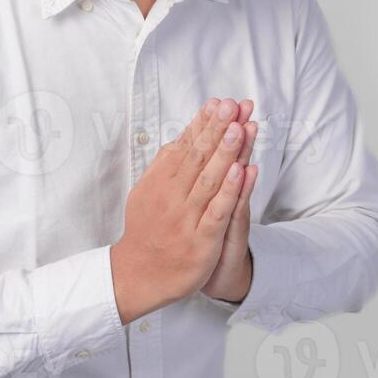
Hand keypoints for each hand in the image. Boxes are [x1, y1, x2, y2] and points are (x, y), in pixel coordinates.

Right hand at [110, 97, 248, 324]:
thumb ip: (164, 166)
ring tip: (239, 128)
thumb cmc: (147, 229)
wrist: (137, 275)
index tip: (219, 102)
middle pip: (199, 157)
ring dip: (225, 152)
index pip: (186, 146)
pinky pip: (217, 212)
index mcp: (161, 181)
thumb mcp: (147, 191)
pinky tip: (239, 172)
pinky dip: (228, 191)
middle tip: (233, 105)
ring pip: (209, 179)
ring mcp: (187, 218)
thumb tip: (179, 138)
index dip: (204, 124)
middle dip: (217, 129)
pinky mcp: (200, 241)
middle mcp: (172, 195)